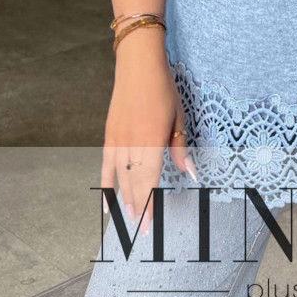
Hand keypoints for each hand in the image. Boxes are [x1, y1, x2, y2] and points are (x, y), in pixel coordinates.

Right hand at [101, 36, 196, 235]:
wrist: (137, 66)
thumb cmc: (162, 89)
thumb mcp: (177, 116)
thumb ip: (180, 147)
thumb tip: (191, 173)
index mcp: (152, 139)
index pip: (150, 180)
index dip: (150, 204)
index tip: (150, 225)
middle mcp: (132, 143)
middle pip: (133, 183)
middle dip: (138, 207)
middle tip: (141, 230)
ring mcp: (118, 140)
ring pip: (119, 178)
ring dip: (124, 199)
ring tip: (129, 218)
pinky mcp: (109, 135)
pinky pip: (106, 166)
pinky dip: (106, 185)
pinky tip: (107, 203)